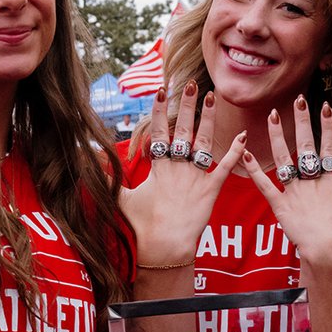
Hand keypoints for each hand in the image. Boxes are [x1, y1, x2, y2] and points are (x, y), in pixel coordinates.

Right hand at [117, 82, 245, 266]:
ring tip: (212, 97)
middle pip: (183, 130)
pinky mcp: (211, 191)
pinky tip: (245, 136)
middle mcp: (177, 168)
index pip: (158, 132)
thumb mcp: (120, 198)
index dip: (159, 110)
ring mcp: (195, 178)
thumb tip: (87, 158)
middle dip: (186, 106)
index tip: (161, 90)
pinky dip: (236, 152)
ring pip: (204, 142)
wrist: (163, 248)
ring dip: (209, 119)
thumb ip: (108, 176)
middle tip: (190, 84)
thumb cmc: (140, 227)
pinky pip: (225, 168)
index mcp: (157, 168)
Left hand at [241, 96, 331, 270]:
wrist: (330, 251)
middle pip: (306, 145)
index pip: (330, 147)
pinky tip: (245, 152)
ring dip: (277, 136)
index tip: (325, 106)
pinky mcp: (280, 206)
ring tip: (272, 115)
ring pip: (284, 158)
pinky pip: (265, 185)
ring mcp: (295, 192)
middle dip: (302, 120)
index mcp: (331, 182)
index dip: (327, 126)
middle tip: (297, 100)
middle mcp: (312, 182)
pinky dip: (254, 169)